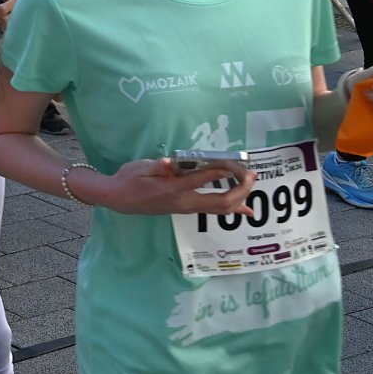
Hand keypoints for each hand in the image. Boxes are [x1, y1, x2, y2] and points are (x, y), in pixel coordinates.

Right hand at [100, 158, 259, 216]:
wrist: (120, 199)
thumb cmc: (129, 179)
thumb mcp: (140, 168)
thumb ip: (157, 166)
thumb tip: (168, 162)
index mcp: (172, 189)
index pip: (201, 180)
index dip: (219, 172)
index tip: (233, 163)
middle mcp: (184, 202)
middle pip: (220, 201)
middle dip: (240, 189)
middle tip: (251, 174)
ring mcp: (187, 208)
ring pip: (221, 208)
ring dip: (240, 197)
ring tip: (252, 183)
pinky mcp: (187, 208)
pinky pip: (215, 211)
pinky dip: (233, 208)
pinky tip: (247, 209)